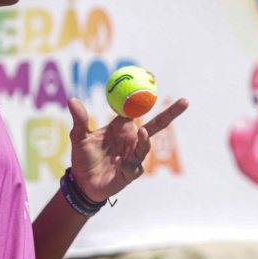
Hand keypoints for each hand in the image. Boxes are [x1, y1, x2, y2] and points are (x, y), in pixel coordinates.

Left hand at [67, 96, 188, 202]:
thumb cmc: (84, 158)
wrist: (82, 183)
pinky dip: (124, 164)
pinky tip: (115, 161)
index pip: (137, 107)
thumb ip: (80, 120)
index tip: (152, 75)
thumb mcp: (79, 136)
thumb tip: (72, 100)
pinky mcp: (130, 174)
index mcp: (122, 127)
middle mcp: (132, 140)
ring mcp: (133, 157)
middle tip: (185, 101)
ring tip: (141, 132)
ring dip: (144, 140)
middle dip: (171, 113)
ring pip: (145, 146)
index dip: (146, 92)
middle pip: (155, 125)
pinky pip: (132, 168)